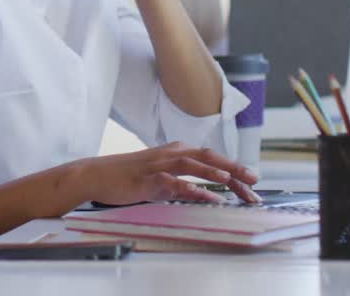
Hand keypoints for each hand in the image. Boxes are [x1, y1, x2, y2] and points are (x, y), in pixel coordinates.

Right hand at [78, 142, 260, 205]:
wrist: (94, 174)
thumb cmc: (126, 175)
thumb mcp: (157, 172)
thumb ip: (179, 176)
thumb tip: (201, 189)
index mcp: (174, 150)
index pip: (210, 156)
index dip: (233, 167)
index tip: (251, 181)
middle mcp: (170, 154)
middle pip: (208, 157)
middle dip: (233, 168)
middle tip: (254, 181)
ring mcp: (159, 165)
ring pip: (194, 165)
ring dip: (217, 173)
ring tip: (237, 183)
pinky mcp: (148, 180)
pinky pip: (176, 184)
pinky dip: (195, 191)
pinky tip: (210, 199)